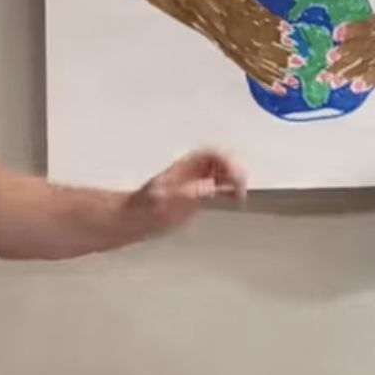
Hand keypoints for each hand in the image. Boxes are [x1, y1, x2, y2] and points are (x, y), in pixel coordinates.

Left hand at [130, 147, 248, 231]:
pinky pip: (220, 185)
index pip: (212, 154)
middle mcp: (191, 172)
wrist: (134, 219)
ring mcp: (195, 183)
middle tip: (240, 184)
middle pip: (221, 160)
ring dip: (235, 179)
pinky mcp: (197, 196)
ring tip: (241, 191)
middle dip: (234, 169)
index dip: (226, 162)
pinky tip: (235, 197)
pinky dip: (231, 189)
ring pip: (223, 171)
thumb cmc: (144, 209)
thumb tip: (211, 186)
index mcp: (184, 167)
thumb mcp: (166, 200)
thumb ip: (188, 193)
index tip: (234, 177)